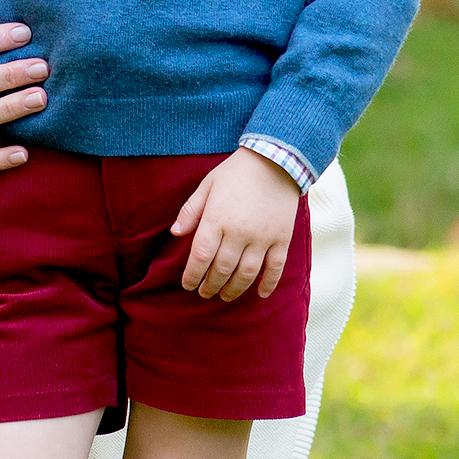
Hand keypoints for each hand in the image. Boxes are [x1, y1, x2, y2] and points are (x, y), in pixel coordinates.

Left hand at [172, 148, 300, 301]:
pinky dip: (268, 283)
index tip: (188, 285)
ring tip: (225, 296)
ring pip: (247, 273)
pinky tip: (260, 294)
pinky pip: (276, 267)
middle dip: (211, 285)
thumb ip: (191, 210)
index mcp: (217, 219)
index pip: (201, 256)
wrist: (276, 161)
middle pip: (222, 269)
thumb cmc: (236, 173)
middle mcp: (239, 232)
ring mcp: (263, 237)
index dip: (193, 275)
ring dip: (235, 289)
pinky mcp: (282, 238)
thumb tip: (175, 233)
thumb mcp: (207, 185)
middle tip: (204, 293)